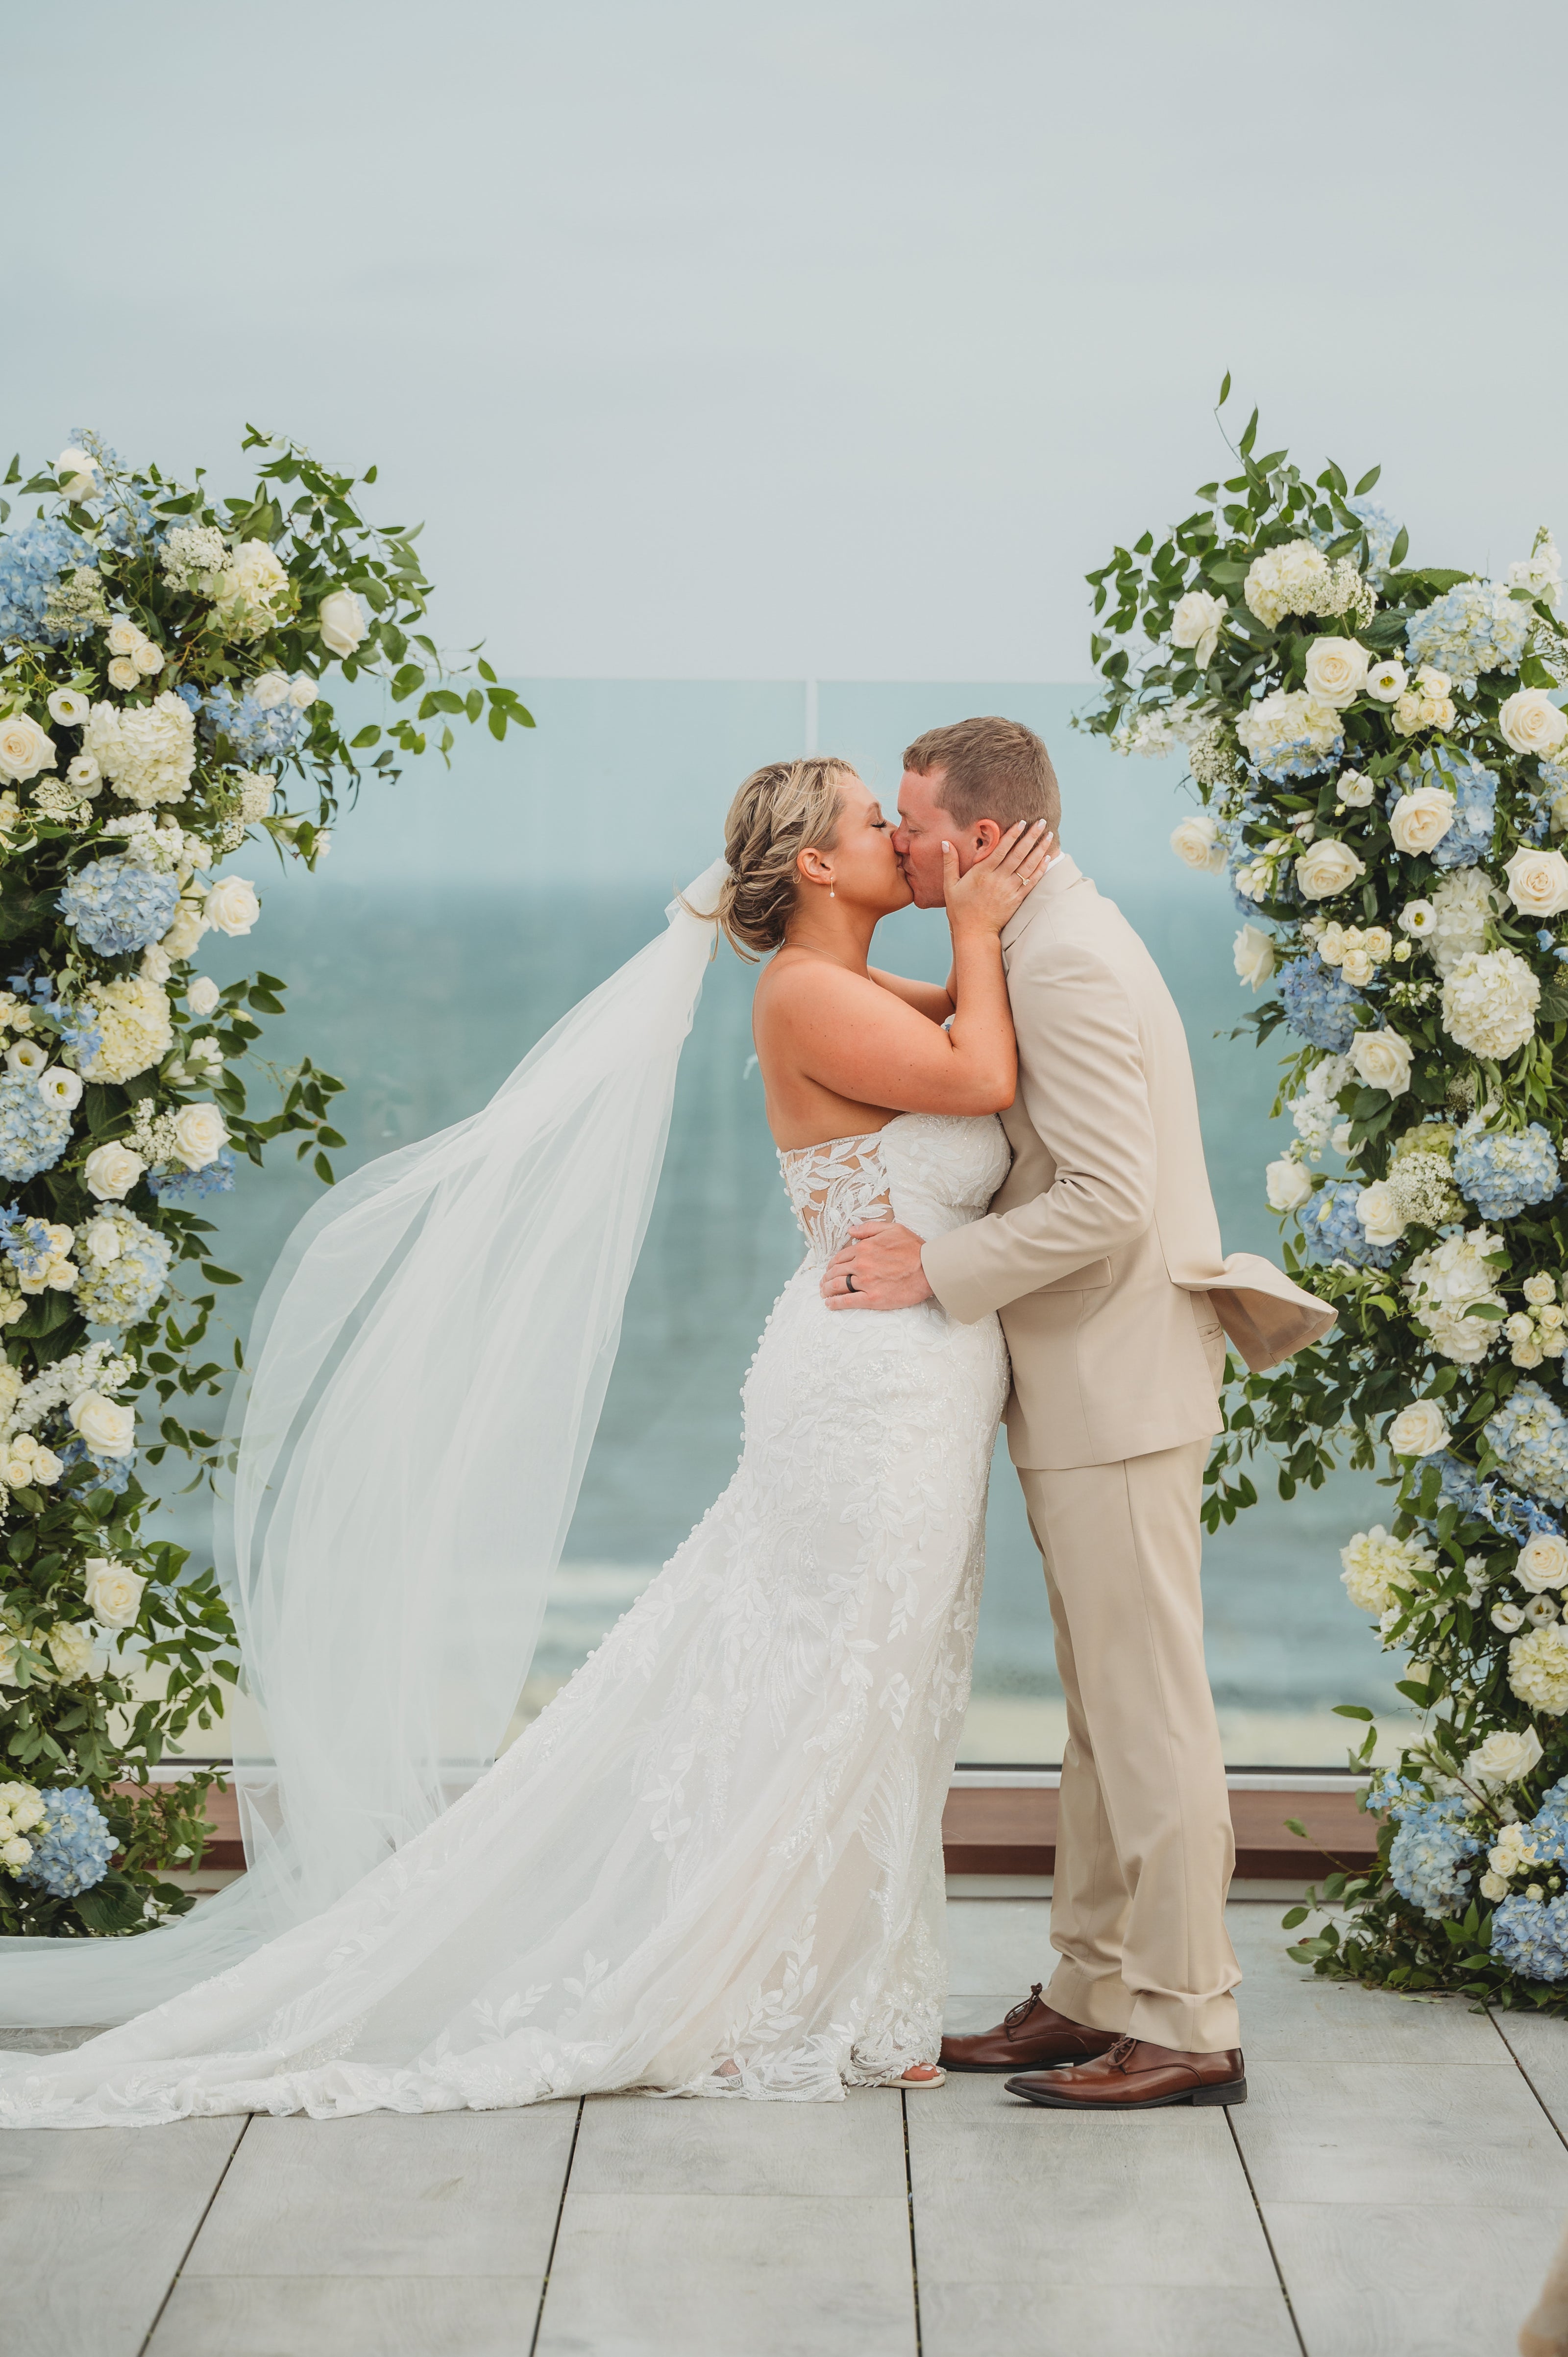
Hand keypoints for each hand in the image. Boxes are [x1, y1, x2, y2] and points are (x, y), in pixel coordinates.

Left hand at [821, 1220, 933, 1310]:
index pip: (840, 1257)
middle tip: (824, 1283)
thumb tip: (850, 1230)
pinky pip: (847, 1301)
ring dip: (827, 1290)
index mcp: (864, 1248)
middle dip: (827, 1277)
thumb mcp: (892, 1229)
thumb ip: (869, 1228)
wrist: (930, 1268)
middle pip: (836, 1272)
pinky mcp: (872, 1298)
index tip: (831, 1269)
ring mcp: (865, 1282)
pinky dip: (835, 1303)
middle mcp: (861, 1264)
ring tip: (824, 1293)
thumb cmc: (914, 1248)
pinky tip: (830, 1304)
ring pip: (837, 1286)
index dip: (833, 1264)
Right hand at [945, 819, 1055, 936]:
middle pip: (1019, 854)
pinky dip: (1041, 869)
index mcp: (982, 873)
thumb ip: (950, 863)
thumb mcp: (950, 885)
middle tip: (1042, 822)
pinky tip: (1048, 858)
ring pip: (1028, 866)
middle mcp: (998, 879)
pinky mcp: (1017, 899)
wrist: (974, 933)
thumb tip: (945, 843)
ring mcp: (1010, 890)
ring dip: (1040, 850)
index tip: (1022, 822)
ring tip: (1049, 836)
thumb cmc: (960, 909)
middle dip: (1032, 836)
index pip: (1001, 849)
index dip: (1013, 835)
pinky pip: (1032, 882)